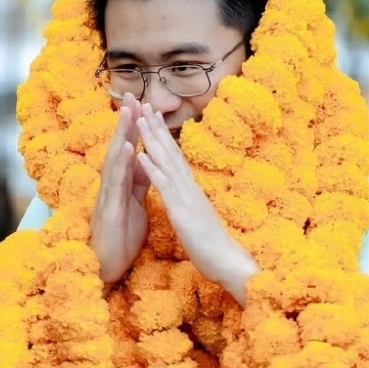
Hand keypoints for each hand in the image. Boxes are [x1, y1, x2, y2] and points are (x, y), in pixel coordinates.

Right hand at [90, 94, 148, 283]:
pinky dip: (122, 166)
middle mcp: (113, 186)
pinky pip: (116, 185)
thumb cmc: (121, 238)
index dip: (137, 127)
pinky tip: (129, 150)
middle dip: (126, 122)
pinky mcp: (110, 211)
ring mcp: (109, 196)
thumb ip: (139, 183)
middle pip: (121, 148)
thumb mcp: (136, 205)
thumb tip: (146, 162)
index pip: (132, 150)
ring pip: (115, 160)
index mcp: (123, 185)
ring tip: (128, 113)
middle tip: (131, 94)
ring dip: (122, 135)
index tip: (143, 103)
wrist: (107, 267)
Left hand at [134, 103, 257, 304]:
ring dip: (152, 139)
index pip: (176, 158)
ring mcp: (186, 197)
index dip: (165, 136)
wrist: (228, 263)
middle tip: (145, 104)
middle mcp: (190, 188)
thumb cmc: (213, 247)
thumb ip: (192, 205)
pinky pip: (164, 187)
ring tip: (140, 118)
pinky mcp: (181, 211)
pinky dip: (151, 168)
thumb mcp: (199, 220)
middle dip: (157, 128)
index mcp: (192, 191)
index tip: (155, 117)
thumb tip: (188, 197)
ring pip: (167, 162)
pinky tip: (140, 153)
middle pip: (172, 152)